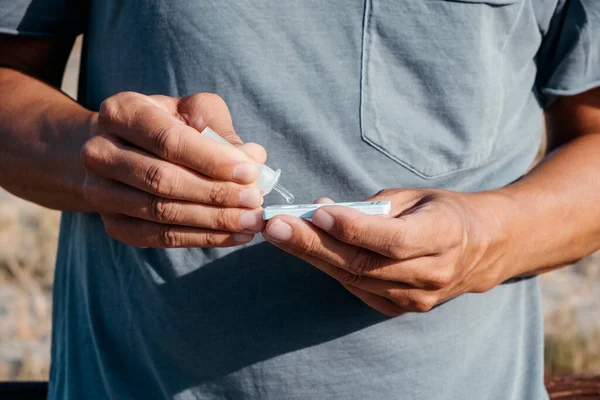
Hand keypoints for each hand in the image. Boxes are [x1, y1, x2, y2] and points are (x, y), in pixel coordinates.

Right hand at [80, 92, 266, 247]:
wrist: (123, 149)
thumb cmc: (169, 124)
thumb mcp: (194, 111)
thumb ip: (221, 130)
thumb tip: (252, 158)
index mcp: (122, 111)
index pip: (169, 140)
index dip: (211, 160)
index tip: (250, 173)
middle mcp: (100, 151)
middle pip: (162, 180)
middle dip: (215, 194)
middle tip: (255, 202)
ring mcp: (99, 191)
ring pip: (161, 213)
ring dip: (213, 221)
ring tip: (251, 222)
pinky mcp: (112, 224)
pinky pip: (159, 238)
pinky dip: (201, 238)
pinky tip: (234, 236)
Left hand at [263, 190, 511, 315]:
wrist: (481, 249)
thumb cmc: (444, 213)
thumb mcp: (415, 197)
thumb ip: (370, 207)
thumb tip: (320, 210)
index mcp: (443, 236)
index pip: (391, 240)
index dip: (352, 228)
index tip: (314, 213)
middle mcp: (431, 274)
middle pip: (364, 263)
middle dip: (313, 244)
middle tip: (275, 226)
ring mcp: (416, 298)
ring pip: (354, 278)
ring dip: (312, 256)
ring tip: (279, 235)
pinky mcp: (400, 308)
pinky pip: (356, 288)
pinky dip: (329, 267)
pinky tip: (305, 249)